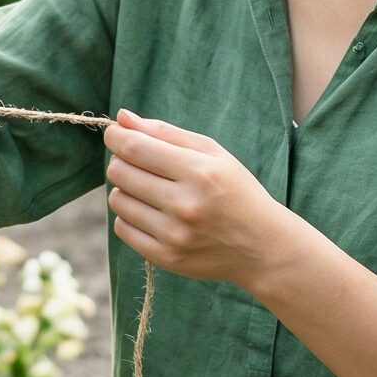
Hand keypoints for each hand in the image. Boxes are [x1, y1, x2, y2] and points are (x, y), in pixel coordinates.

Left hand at [101, 108, 285, 286]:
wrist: (262, 246)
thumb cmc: (236, 190)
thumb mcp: (212, 153)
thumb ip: (165, 132)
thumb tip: (122, 119)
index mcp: (199, 172)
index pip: (134, 148)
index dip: (115, 137)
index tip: (114, 134)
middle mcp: (185, 204)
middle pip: (120, 173)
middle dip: (121, 161)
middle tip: (138, 163)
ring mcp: (174, 235)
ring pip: (118, 200)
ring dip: (125, 190)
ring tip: (149, 190)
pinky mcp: (167, 258)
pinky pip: (122, 228)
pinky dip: (130, 217)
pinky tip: (152, 213)